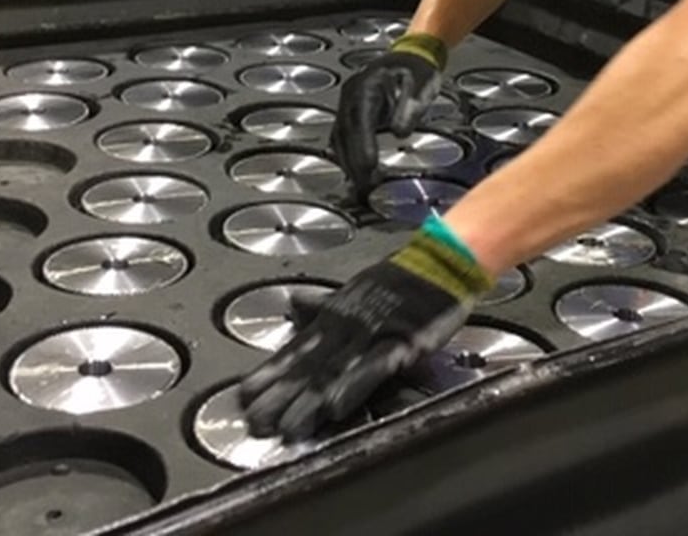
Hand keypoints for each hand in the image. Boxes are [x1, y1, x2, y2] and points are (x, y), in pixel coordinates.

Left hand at [239, 216, 491, 441]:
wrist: (443, 261)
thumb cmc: (403, 278)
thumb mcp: (355, 289)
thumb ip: (323, 304)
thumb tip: (292, 304)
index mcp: (336, 314)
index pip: (296, 348)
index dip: (270, 373)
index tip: (244, 394)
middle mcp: (347, 326)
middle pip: (308, 367)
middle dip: (281, 396)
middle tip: (256, 422)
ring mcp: (373, 334)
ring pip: (335, 372)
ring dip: (309, 402)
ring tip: (288, 427)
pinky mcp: (402, 343)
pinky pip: (374, 369)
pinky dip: (353, 387)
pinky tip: (335, 408)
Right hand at [333, 32, 446, 194]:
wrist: (412, 58)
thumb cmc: (417, 70)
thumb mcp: (421, 85)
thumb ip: (410, 108)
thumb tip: (399, 131)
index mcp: (368, 85)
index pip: (361, 119)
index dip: (363, 145)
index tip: (369, 167)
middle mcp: (352, 95)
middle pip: (346, 133)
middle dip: (354, 163)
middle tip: (366, 188)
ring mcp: (348, 105)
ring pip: (340, 139)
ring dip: (349, 164)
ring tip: (363, 188)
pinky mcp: (350, 116)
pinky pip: (343, 140)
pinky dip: (348, 159)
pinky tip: (357, 175)